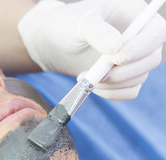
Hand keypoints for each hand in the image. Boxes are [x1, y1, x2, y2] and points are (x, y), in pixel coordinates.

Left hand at [18, 0, 165, 99]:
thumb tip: (117, 47)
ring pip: (139, 78)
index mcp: (135, 15)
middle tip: (98, 74)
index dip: (141, 48)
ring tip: (85, 77)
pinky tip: (91, 85)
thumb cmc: (68, 25)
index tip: (116, 59)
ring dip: (113, 84)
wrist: (55, 42)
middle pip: (151, 60)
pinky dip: (111, 93)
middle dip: (124, 72)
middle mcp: (139, 38)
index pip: (156, 32)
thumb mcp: (80, 23)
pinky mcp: (123, 76)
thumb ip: (97, 32)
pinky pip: (129, 91)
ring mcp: (133, 58)